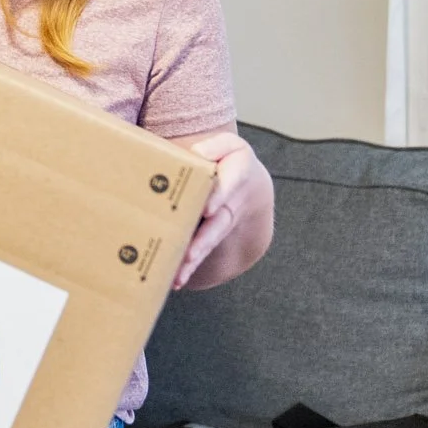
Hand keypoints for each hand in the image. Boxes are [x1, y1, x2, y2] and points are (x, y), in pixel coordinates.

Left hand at [172, 129, 274, 290]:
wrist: (249, 185)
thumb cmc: (229, 160)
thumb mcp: (228, 146)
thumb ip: (214, 147)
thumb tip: (196, 154)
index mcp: (238, 175)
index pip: (230, 185)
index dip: (220, 196)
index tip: (208, 207)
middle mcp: (232, 204)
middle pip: (219, 223)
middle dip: (205, 238)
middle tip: (190, 252)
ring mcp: (224, 223)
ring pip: (210, 242)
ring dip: (195, 258)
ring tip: (180, 273)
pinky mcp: (212, 236)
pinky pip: (203, 252)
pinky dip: (190, 267)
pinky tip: (177, 280)